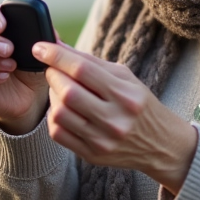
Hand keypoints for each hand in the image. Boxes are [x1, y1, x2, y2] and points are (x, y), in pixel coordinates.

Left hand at [32, 42, 197, 195]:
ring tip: (61, 90)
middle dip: (53, 75)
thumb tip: (57, 44)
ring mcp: (103, 140)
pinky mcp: (92, 155)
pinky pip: (58, 133)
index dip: (56, 56)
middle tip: (53, 70)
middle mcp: (115, 119)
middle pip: (68, 92)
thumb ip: (89, 61)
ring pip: (59, 113)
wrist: (159, 144)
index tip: (40, 47)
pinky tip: (63, 109)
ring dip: (52, 96)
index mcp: (125, 94)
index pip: (82, 69)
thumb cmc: (138, 103)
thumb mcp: (124, 77)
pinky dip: (54, 117)